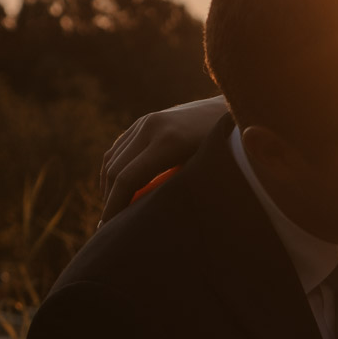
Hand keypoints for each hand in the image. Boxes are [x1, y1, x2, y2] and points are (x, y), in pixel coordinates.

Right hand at [99, 96, 229, 220]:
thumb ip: (178, 191)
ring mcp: (146, 121)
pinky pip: (118, 149)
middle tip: (108, 227)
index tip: (110, 228)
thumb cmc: (227, 150)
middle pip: (115, 170)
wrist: (230, 110)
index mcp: (168, 142)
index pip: (127, 178)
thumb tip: (153, 224)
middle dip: (108, 200)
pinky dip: (112, 171)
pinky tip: (116, 190)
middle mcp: (151, 127)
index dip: (115, 206)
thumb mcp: (206, 173)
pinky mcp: (144, 121)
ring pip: (111, 159)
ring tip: (111, 212)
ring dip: (107, 187)